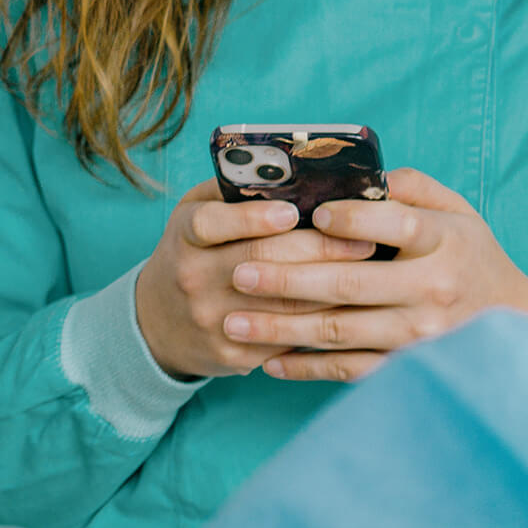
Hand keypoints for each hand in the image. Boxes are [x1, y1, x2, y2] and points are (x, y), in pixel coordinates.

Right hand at [134, 179, 378, 378]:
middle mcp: (193, 278)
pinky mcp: (232, 354)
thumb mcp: (195, 213)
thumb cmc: (192, 252)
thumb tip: (294, 172)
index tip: (294, 211)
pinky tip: (351, 308)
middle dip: (318, 250)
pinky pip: (286, 339)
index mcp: (185, 236)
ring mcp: (212, 320)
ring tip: (369, 270)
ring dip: (331, 287)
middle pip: (260, 262)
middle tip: (364, 239)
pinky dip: (321, 322)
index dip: (253, 218)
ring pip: (282, 305)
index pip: (212, 224)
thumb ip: (233, 192)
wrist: (158, 322)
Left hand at [225, 168, 527, 381]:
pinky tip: (268, 361)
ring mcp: (419, 337)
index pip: (396, 225)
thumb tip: (358, 173)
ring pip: (340, 332)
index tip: (311, 213)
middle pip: (350, 284)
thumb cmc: (469, 254)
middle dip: (287, 279)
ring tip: (234, 321)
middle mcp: (431, 290)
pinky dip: (307, 369)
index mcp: (443, 242)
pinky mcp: (407, 368)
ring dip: (282, 328)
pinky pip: (350, 370)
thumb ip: (410, 187)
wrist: (515, 327)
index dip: (353, 218)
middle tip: (239, 271)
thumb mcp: (456, 210)